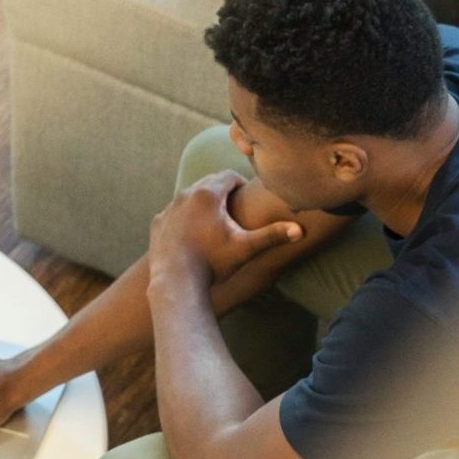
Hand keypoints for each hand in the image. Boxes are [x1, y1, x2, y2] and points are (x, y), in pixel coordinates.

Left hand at [149, 170, 303, 286]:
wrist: (176, 281)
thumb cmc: (213, 263)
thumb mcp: (245, 248)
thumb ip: (272, 235)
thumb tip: (300, 230)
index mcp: (208, 194)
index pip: (229, 176)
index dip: (240, 183)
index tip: (246, 195)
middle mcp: (185, 195)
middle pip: (208, 183)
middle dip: (222, 192)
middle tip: (233, 205)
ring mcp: (169, 208)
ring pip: (189, 197)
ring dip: (202, 204)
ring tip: (215, 219)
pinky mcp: (158, 222)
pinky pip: (174, 212)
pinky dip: (184, 217)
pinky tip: (193, 232)